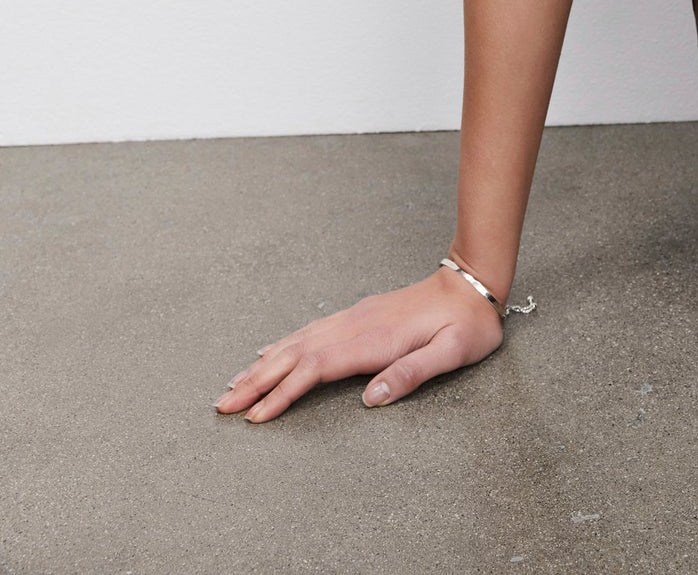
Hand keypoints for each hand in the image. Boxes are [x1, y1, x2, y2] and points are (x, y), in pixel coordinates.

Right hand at [213, 265, 503, 420]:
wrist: (472, 283)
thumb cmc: (466, 324)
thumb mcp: (451, 353)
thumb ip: (411, 374)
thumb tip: (369, 398)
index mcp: (373, 341)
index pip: (315, 370)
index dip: (283, 394)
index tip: (256, 416)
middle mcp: (356, 326)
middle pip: (295, 355)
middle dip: (257, 380)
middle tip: (222, 403)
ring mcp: (354, 318)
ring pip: (298, 342)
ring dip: (264, 364)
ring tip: (235, 382)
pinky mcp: (358, 316)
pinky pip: (311, 332)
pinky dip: (284, 345)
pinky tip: (271, 351)